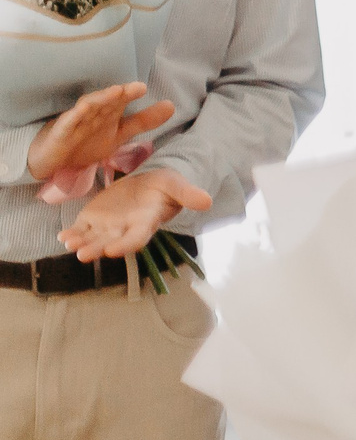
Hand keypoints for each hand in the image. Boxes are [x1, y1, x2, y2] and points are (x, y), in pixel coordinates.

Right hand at [25, 82, 174, 181]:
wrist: (54, 165)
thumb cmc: (87, 144)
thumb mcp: (119, 135)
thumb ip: (143, 120)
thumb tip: (171, 105)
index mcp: (108, 114)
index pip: (121, 102)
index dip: (131, 94)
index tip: (144, 88)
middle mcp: (93, 114)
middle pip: (107, 102)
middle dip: (120, 94)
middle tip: (136, 87)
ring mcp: (76, 121)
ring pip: (88, 107)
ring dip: (101, 99)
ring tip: (116, 92)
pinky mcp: (60, 132)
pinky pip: (67, 122)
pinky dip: (75, 115)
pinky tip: (84, 109)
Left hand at [58, 167, 208, 262]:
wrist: (147, 184)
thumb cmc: (164, 186)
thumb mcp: (176, 185)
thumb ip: (188, 194)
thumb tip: (207, 201)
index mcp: (145, 222)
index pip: (136, 238)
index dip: (126, 245)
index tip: (115, 250)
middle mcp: (124, 229)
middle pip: (110, 242)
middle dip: (97, 249)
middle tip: (84, 255)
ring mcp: (107, 227)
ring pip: (92, 239)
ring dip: (81, 243)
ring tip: (70, 243)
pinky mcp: (93, 220)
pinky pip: (81, 230)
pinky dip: (72, 234)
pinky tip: (63, 236)